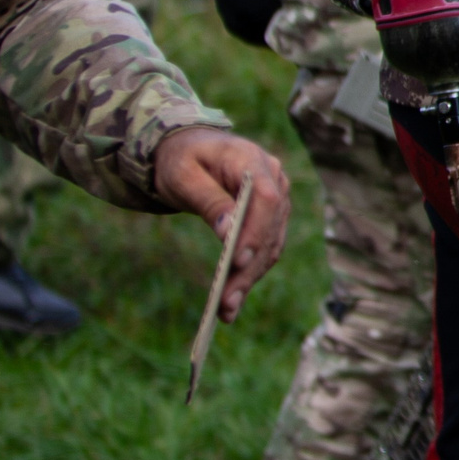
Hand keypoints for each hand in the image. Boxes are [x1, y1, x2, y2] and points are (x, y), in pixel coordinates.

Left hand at [152, 127, 290, 322]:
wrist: (188, 149)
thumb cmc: (181, 160)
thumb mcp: (183, 176)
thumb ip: (208, 200)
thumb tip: (227, 233)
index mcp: (252, 160)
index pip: (266, 198)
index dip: (256, 231)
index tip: (237, 262)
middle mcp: (273, 178)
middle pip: (270, 228)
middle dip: (248, 268)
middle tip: (226, 303)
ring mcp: (277, 197)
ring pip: (272, 243)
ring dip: (251, 277)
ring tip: (227, 310)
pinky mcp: (271, 216)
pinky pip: (267, 247)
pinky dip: (251, 273)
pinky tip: (234, 298)